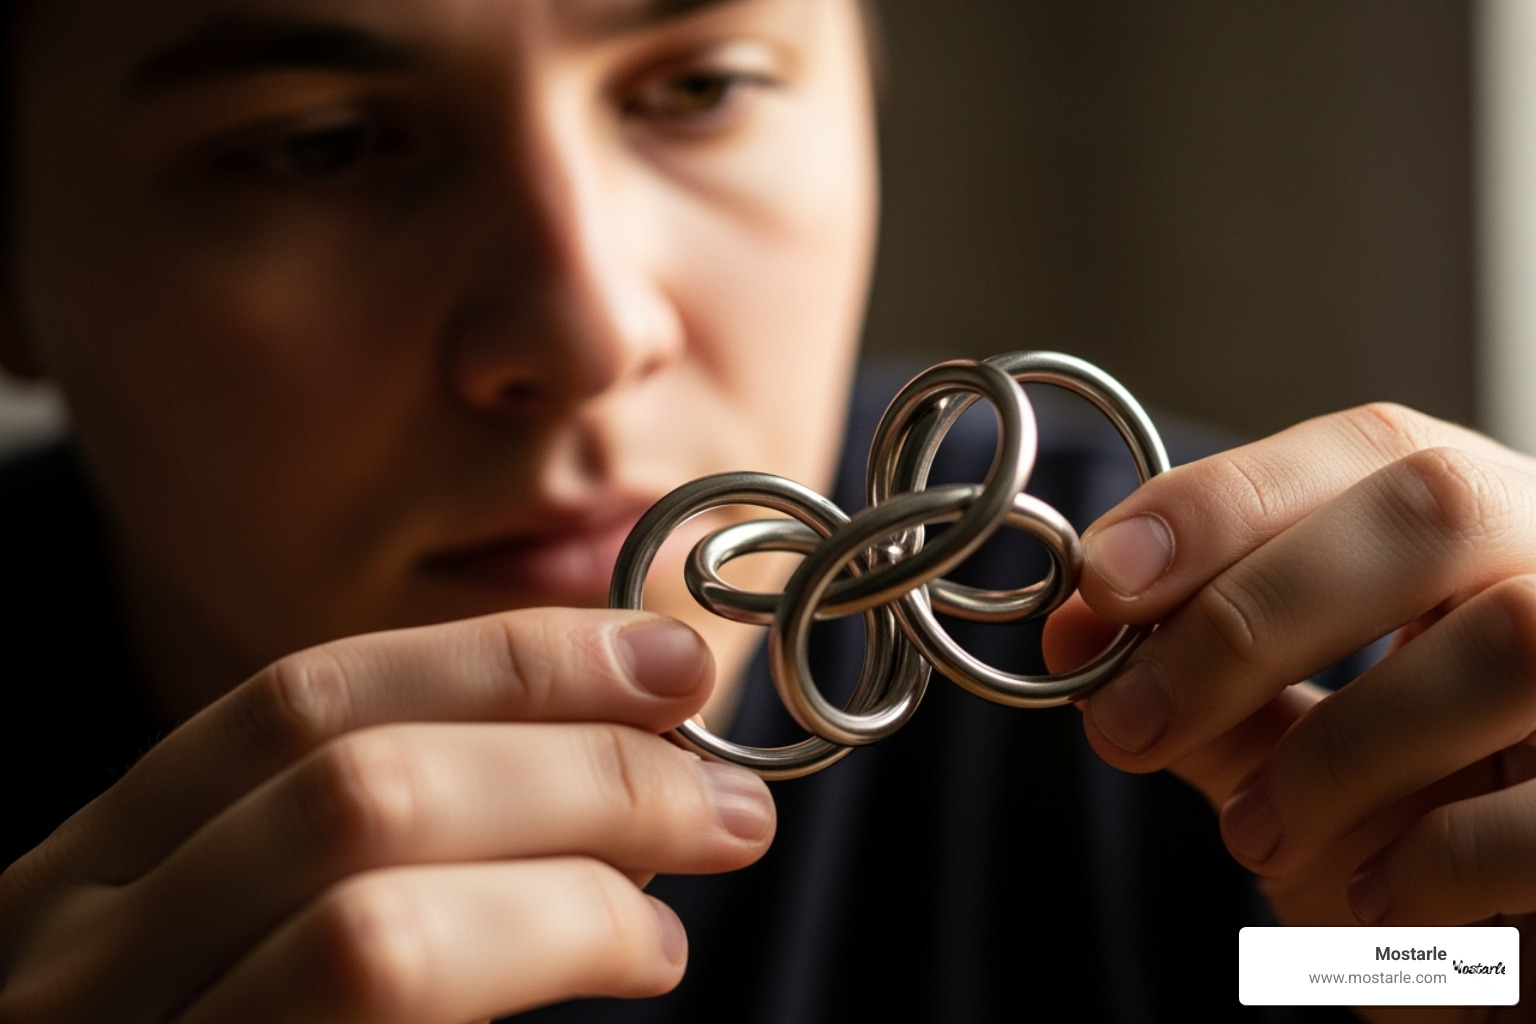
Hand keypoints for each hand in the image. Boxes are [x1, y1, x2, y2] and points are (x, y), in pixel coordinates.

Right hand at [0, 609, 774, 1022]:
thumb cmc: (241, 1016)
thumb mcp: (245, 923)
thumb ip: (384, 836)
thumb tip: (605, 744)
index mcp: (94, 870)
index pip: (306, 703)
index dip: (507, 661)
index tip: (661, 657)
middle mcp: (85, 959)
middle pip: (358, 790)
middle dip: (578, 763)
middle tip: (722, 786)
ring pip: (378, 928)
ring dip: (584, 874)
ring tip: (703, 865)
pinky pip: (387, 1011)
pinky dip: (546, 956)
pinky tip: (636, 950)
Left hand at [1044, 405, 1535, 1015]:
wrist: (1520, 951)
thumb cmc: (1419, 832)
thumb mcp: (1299, 754)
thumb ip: (1205, 690)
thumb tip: (1078, 631)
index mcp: (1484, 536)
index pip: (1370, 451)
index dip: (1225, 498)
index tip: (1101, 577)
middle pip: (1433, 508)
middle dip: (1249, 614)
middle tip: (1128, 722)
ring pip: (1507, 639)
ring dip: (1334, 751)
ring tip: (1254, 836)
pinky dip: (1433, 861)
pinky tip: (1375, 905)